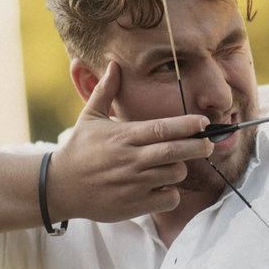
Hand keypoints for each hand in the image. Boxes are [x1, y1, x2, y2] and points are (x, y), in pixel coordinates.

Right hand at [49, 61, 214, 221]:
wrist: (60, 187)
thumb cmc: (78, 150)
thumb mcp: (89, 118)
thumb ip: (105, 91)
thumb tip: (113, 63)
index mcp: (123, 137)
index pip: (162, 128)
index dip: (187, 125)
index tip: (203, 122)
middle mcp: (130, 160)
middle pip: (175, 152)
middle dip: (198, 147)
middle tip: (208, 144)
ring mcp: (133, 184)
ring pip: (174, 174)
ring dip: (180, 169)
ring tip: (174, 165)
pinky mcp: (134, 205)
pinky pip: (168, 198)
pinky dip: (171, 192)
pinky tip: (162, 186)